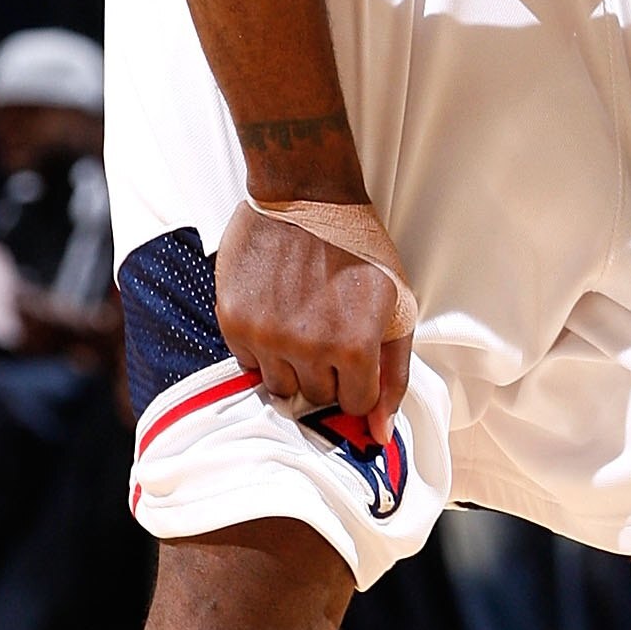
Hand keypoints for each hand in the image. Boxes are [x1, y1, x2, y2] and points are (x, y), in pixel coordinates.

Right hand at [213, 197, 410, 431]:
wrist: (305, 195)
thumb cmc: (359, 250)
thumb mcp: (396, 308)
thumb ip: (393, 374)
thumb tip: (378, 434)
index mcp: (354, 347)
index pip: (354, 405)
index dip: (357, 381)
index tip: (354, 353)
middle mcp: (308, 347)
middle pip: (316, 398)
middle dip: (325, 372)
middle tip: (327, 329)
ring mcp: (266, 334)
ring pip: (278, 386)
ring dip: (291, 363)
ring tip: (301, 321)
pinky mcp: (234, 318)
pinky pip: (246, 362)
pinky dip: (261, 346)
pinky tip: (275, 311)